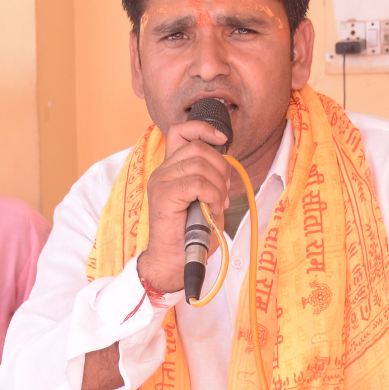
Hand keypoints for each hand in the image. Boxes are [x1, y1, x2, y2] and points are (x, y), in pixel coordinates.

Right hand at [135, 117, 234, 293]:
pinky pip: (198, 183)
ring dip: (219, 184)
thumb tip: (227, 161)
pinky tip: (213, 208)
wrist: (172, 262)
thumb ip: (212, 178)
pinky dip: (213, 194)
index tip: (222, 138)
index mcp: (171, 169)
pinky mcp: (164, 196)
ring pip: (200, 164)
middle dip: (221, 166)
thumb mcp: (206, 200)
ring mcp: (161, 182)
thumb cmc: (190, 235)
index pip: (181, 131)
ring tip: (218, 203)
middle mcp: (163, 172)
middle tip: (223, 191)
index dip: (203, 128)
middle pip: (198, 147)